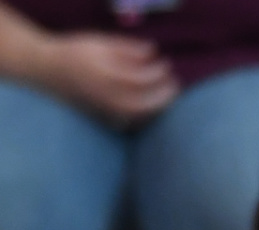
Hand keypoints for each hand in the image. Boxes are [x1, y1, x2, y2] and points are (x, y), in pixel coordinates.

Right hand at [29, 32, 177, 122]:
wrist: (49, 70)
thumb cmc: (77, 53)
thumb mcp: (101, 43)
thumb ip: (128, 48)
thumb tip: (154, 52)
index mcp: (105, 75)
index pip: (140, 78)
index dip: (158, 72)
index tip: (167, 64)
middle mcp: (106, 96)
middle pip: (144, 103)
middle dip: (165, 95)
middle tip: (175, 84)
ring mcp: (105, 111)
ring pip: (140, 116)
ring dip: (159, 107)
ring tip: (168, 95)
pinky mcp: (105, 119)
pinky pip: (132, 123)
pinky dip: (147, 117)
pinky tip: (154, 107)